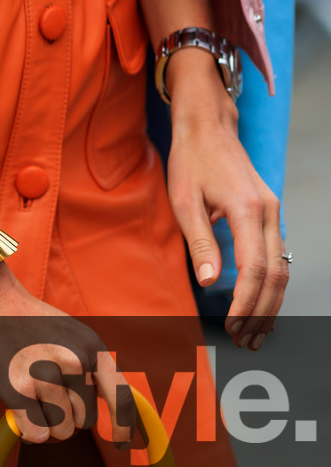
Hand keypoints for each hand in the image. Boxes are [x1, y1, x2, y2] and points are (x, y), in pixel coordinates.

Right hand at [0, 266, 131, 444]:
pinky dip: (28, 430)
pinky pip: (36, 433)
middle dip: (67, 417)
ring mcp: (47, 376)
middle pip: (85, 420)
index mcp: (93, 348)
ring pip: (60, 430)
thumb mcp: (70, 333)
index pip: (121, 398)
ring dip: (45, 423)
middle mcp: (75, 363)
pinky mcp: (18, 390)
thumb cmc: (23, 318)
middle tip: (44, 399)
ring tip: (28, 399)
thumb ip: (88, 364)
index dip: (125, 428)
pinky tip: (19, 413)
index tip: (123, 445)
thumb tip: (101, 402)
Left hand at [164, 46, 286, 349]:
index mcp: (248, 210)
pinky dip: (270, 283)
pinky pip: (276, 255)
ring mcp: (272, 211)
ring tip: (255, 331)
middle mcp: (268, 211)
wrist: (208, 127)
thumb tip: (208, 281)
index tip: (234, 326)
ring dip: (269, 301)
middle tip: (247, 340)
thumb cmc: (190, 161)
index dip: (246, 302)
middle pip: (276, 273)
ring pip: (281, 266)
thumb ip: (198, 243)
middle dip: (262, 311)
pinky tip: (258, 303)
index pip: (255, 268)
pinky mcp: (267, 212)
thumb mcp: (184, 202)